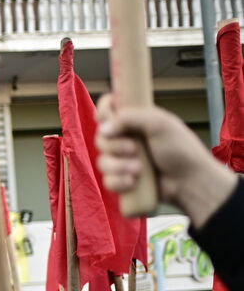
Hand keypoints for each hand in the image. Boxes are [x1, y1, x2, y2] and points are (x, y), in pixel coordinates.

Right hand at [95, 95, 235, 226]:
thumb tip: (103, 129)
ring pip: (102, 162)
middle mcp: (125, 138)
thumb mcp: (159, 124)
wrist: (189, 181)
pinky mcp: (122, 179)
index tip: (105, 119)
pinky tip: (133, 183)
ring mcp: (122, 160)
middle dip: (114, 146)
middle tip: (134, 149)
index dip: (102, 112)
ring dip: (118, 166)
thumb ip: (129, 118)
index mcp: (134, 120)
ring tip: (138, 170)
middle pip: (100, 138)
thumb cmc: (180, 149)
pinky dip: (119, 181)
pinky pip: (108, 181)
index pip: (108, 108)